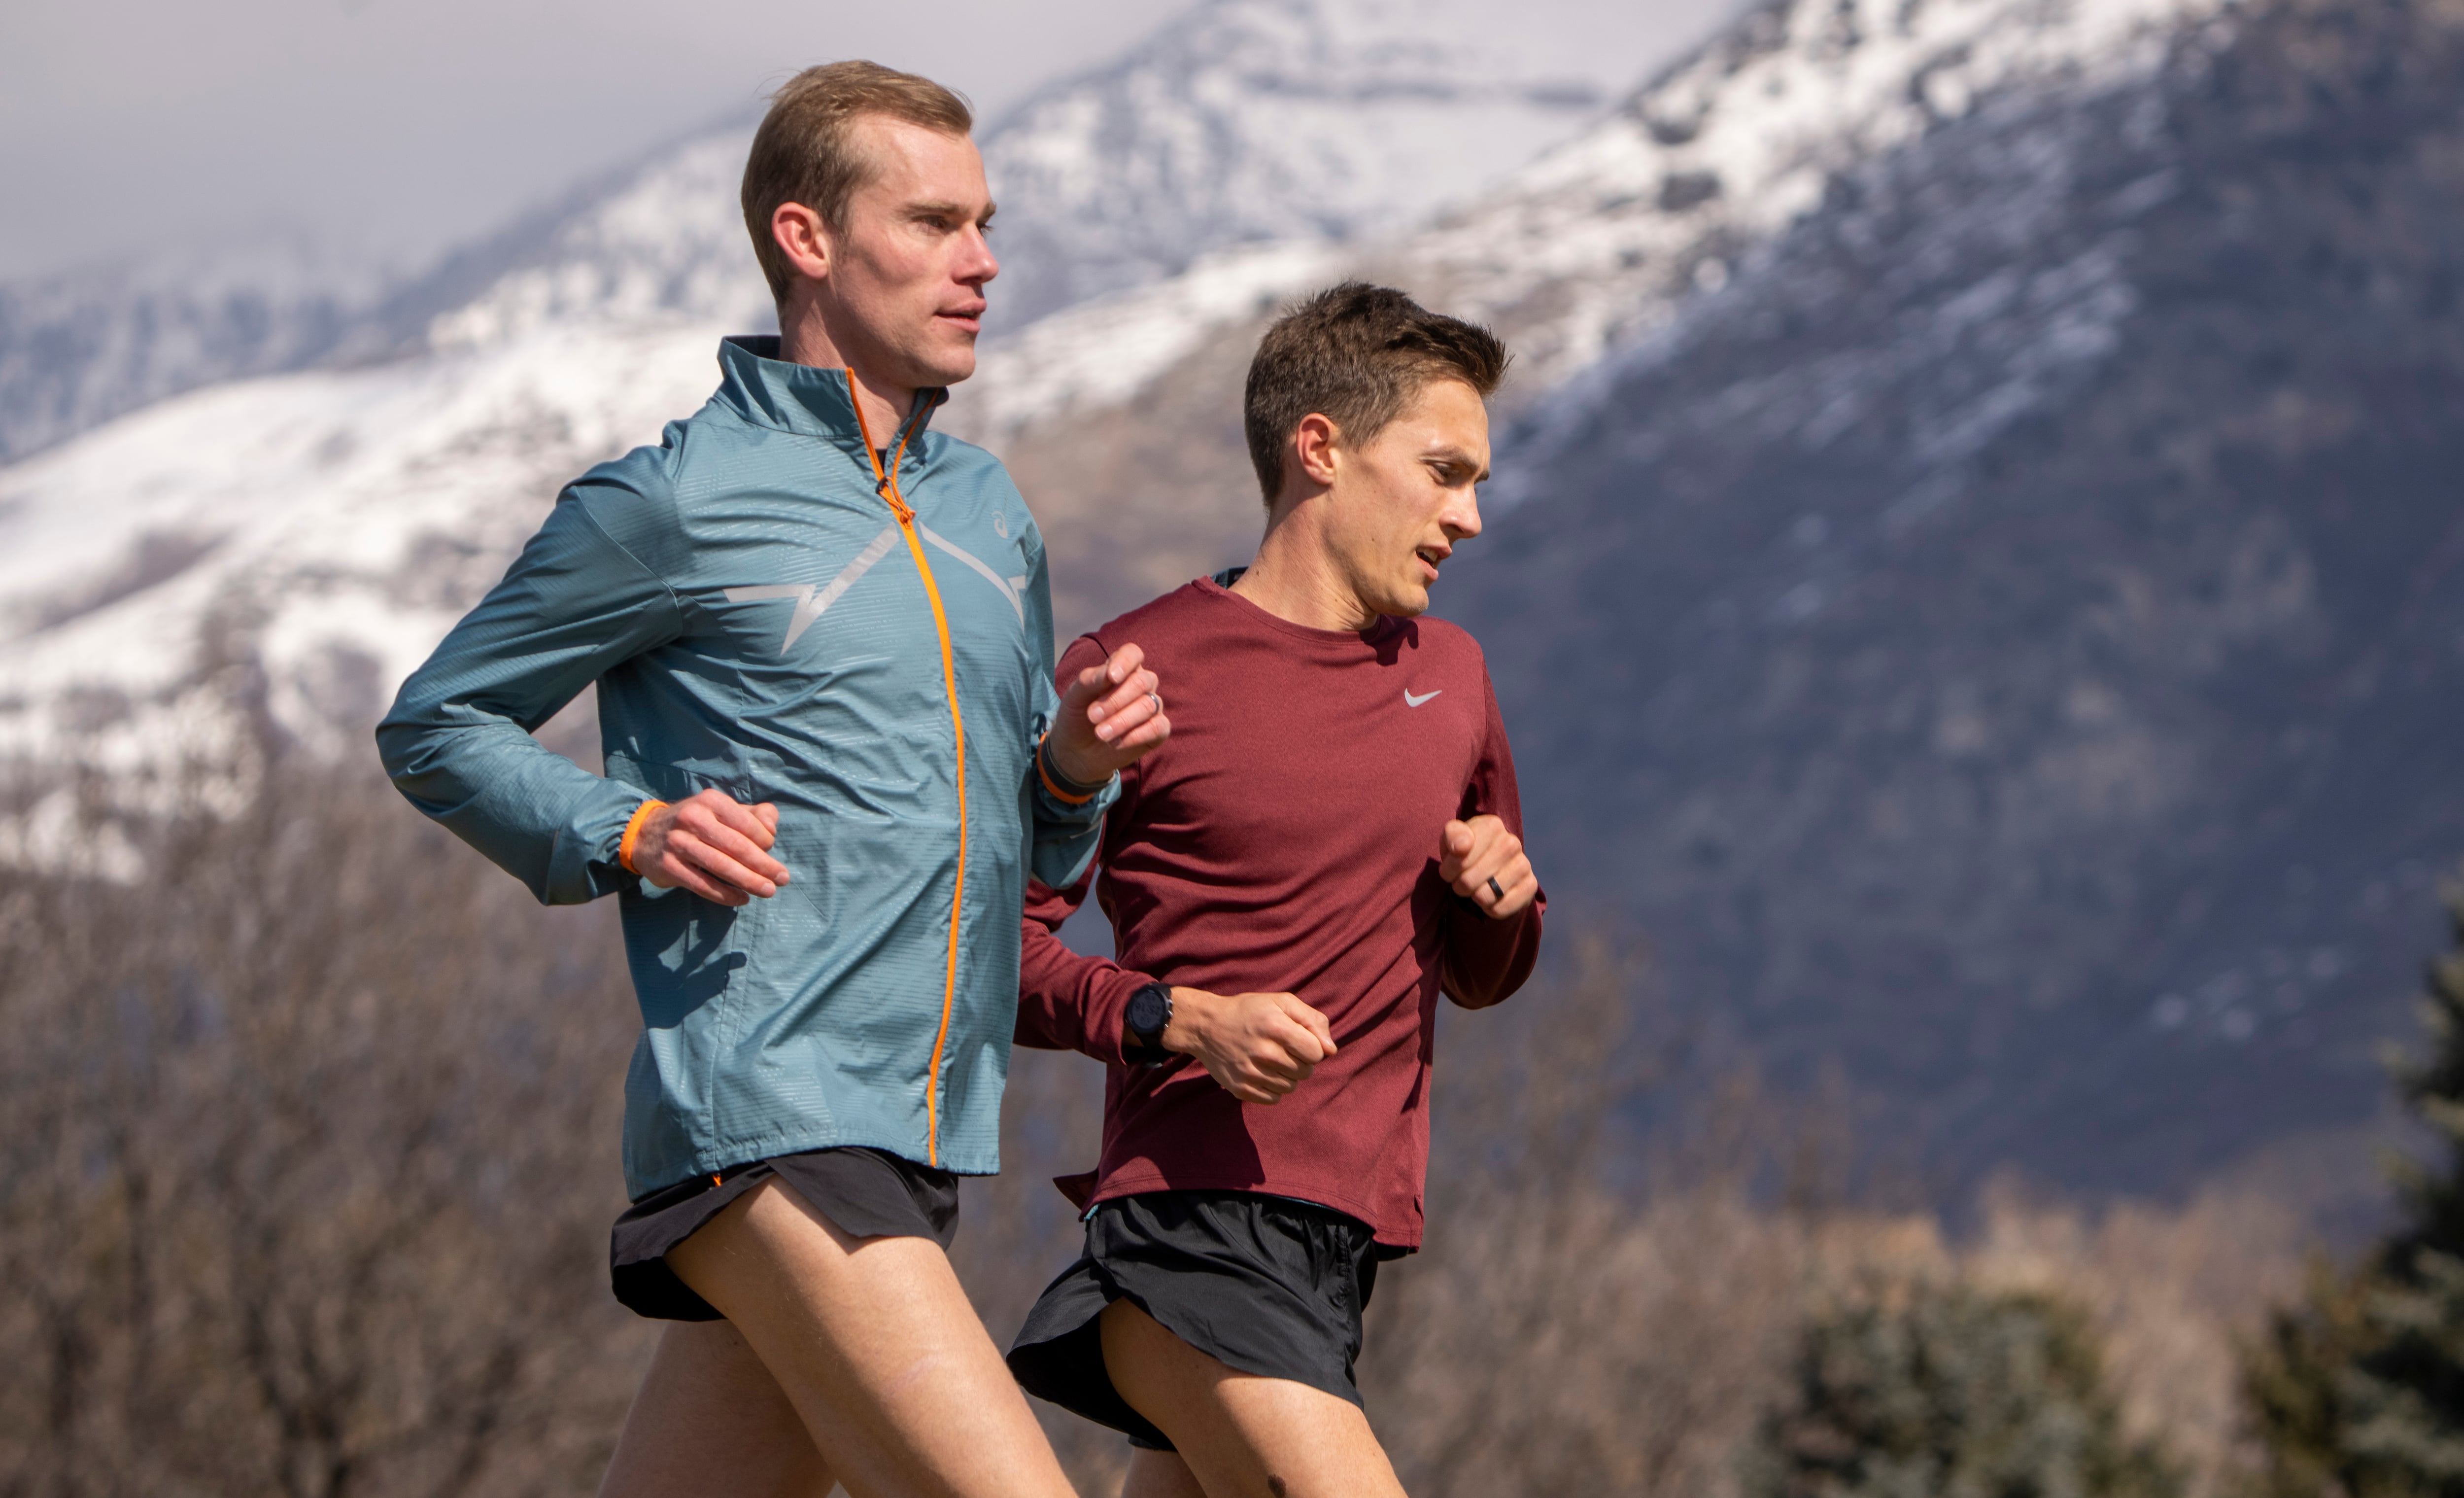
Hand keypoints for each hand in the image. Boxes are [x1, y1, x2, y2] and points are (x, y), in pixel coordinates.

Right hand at [631, 789, 787, 906]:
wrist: (644, 834)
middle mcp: (693, 819)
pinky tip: (742, 899)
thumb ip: (753, 815)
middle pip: (737, 846)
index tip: (771, 851)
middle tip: (783, 878)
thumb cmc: (695, 823)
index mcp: (710, 801)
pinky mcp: (669, 866)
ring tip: (768, 890)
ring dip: (749, 881)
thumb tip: (772, 827)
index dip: (765, 840)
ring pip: (721, 866)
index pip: (747, 823)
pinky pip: (703, 884)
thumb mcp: (721, 810)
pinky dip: (725, 895)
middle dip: (764, 865)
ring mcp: (678, 843)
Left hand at [1046, 642, 1168, 786]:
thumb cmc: (1077, 716)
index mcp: (1121, 669)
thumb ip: (1090, 680)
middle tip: (1092, 716)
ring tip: (1100, 733)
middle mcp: (1141, 684)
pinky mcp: (1158, 730)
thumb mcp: (1074, 696)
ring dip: (1122, 721)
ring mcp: (1152, 706)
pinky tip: (1115, 743)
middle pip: (1142, 682)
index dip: (1125, 662)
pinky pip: (1158, 728)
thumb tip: (1109, 673)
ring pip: (1149, 705)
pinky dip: (1135, 736)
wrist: (1076, 751)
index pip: (1133, 654)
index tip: (1111, 677)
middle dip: (1115, 700)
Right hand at [1161, 987, 1336, 1103]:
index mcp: (1276, 1027)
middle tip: (1282, 1048)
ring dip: (1287, 1075)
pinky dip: (1273, 1087)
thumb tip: (1331, 1051)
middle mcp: (1263, 1052)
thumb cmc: (1250, 1011)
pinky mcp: (1241, 1089)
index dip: (1312, 1047)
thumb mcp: (1281, 1002)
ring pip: (1291, 1087)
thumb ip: (1313, 1020)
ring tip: (1270, 1059)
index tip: (1298, 1039)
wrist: (1206, 1026)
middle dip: (1300, 1061)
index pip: (1316, 1054)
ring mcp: (1250, 1073)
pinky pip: (1274, 1099)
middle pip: (1305, 1072)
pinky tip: (1261, 1071)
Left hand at [1440, 815, 1537, 919]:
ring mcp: (1524, 864)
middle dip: (1459, 885)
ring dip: (1474, 897)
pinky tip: (1490, 899)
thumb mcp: (1452, 838)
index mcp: (1492, 826)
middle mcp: (1512, 842)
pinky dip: (1489, 909)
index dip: (1449, 867)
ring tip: (1475, 889)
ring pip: (1485, 896)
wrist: (1490, 867)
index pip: (1461, 853)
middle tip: (1460, 882)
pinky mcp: (1530, 886)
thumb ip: (1452, 835)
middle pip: (1469, 879)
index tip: (1449, 868)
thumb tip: (1462, 846)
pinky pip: (1500, 908)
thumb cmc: (1466, 851)